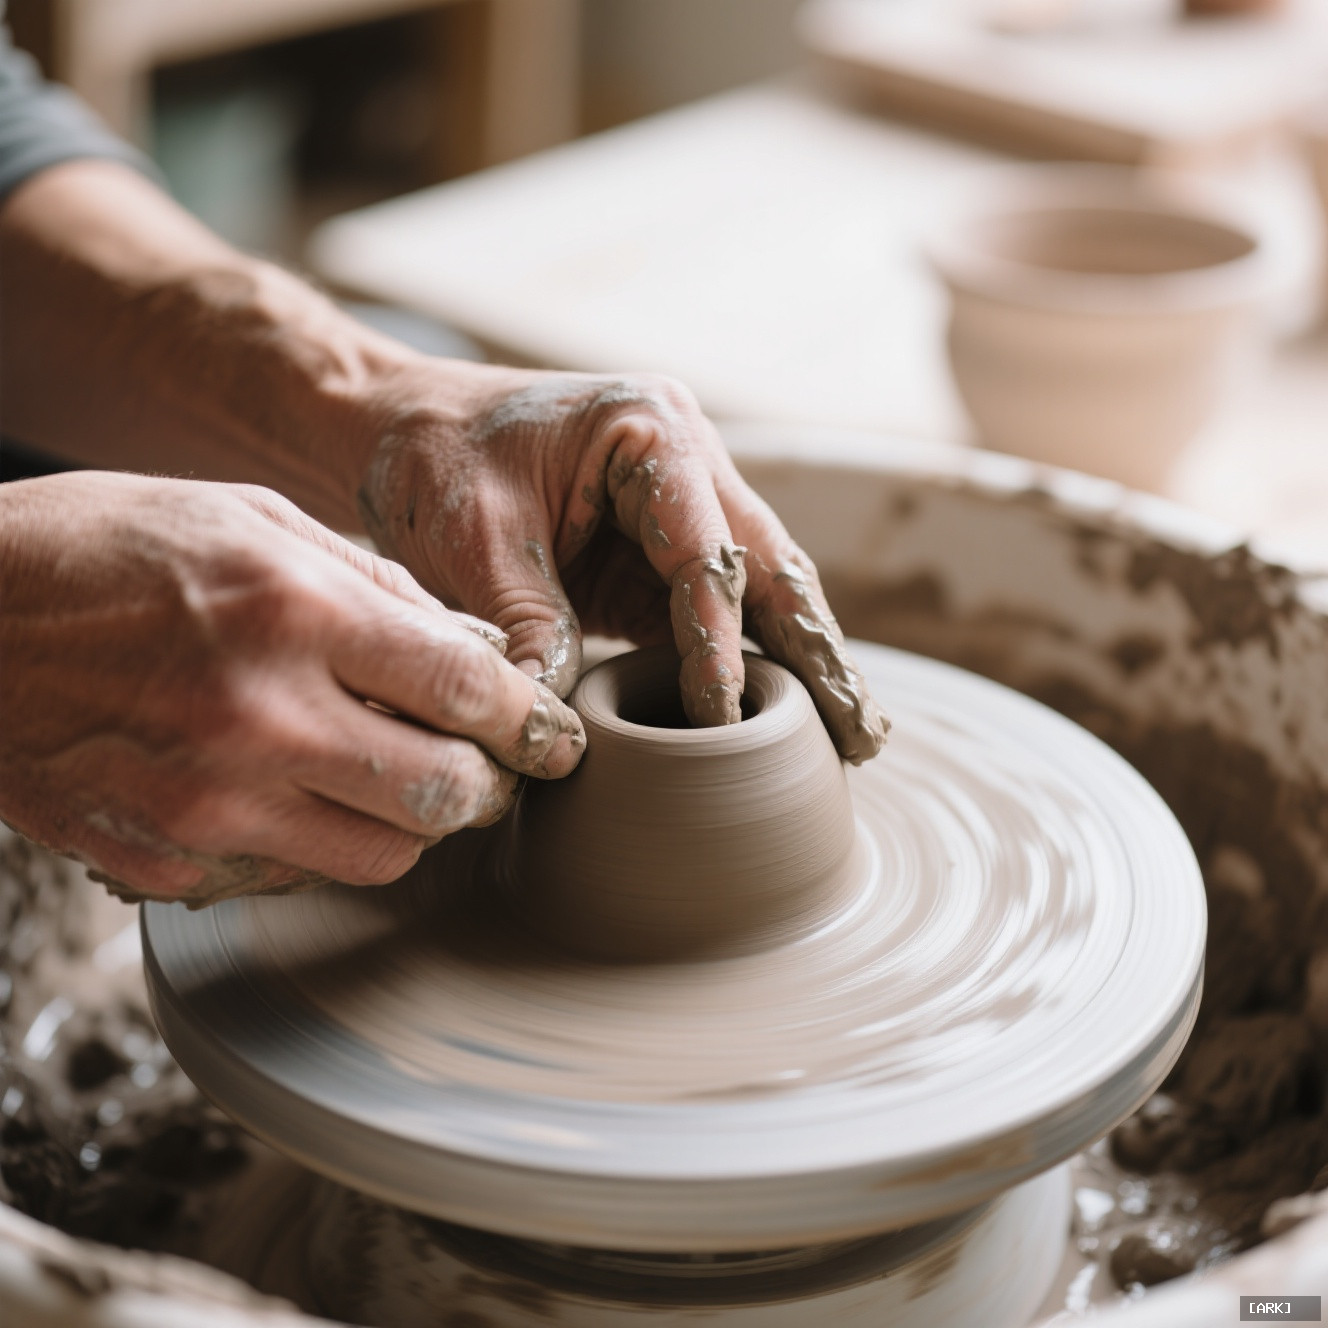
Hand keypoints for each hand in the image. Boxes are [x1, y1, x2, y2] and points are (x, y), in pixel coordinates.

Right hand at [0, 472, 583, 903]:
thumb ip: (376, 587)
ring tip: (396, 778)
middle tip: (486, 765)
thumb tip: (472, 652)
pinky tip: (302, 794)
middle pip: (446, 797)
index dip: (534, 723)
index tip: (553, 737)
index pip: (471, 694)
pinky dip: (322, 844)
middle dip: (487, 785)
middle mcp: (262, 718)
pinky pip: (294, 878)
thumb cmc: (109, 548)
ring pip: (384, 856)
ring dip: (413, 823)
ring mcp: (208, 805)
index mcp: (297, 613)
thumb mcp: (254, 520)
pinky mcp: (163, 862)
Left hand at [356, 365, 888, 762]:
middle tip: (864, 731)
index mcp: (651, 433)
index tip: (721, 715)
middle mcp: (685, 461)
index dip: (718, 640)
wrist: (399, 427)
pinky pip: (712, 608)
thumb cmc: (434, 461)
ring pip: (758, 588)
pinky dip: (746, 659)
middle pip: (768, 565)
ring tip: (853, 737)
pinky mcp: (654, 548)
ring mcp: (678, 503)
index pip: (706, 551)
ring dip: (800, 660)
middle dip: (816, 650)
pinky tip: (783, 715)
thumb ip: (530, 628)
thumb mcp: (474, 545)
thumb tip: (559, 731)